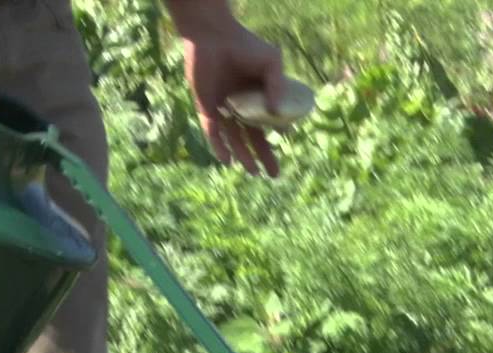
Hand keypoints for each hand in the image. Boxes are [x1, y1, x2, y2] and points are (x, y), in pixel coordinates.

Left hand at [183, 22, 284, 177]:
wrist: (214, 37)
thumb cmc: (245, 45)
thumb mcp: (271, 63)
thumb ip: (277, 85)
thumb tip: (278, 113)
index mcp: (257, 95)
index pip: (269, 120)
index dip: (278, 132)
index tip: (286, 141)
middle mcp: (241, 105)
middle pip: (253, 136)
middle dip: (263, 156)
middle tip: (273, 175)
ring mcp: (223, 108)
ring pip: (234, 139)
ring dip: (243, 156)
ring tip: (253, 172)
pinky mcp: (206, 107)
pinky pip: (213, 132)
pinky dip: (219, 146)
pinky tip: (228, 161)